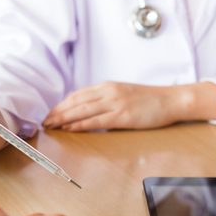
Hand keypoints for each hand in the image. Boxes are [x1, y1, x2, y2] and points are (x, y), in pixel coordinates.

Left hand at [43, 81, 215, 131]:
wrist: (171, 100)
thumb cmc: (150, 99)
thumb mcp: (125, 94)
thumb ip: (108, 99)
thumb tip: (92, 110)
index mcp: (108, 86)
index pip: (78, 94)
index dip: (62, 104)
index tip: (51, 112)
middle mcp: (109, 92)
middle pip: (76, 102)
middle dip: (57, 112)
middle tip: (44, 121)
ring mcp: (115, 103)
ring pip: (82, 110)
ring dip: (64, 118)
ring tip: (51, 125)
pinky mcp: (123, 116)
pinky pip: (96, 121)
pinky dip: (80, 125)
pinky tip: (70, 129)